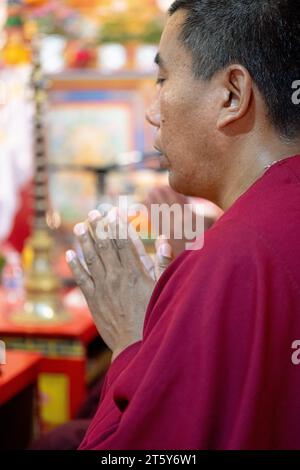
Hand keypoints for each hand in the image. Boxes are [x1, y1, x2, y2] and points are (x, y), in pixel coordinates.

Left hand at [66, 208, 171, 360]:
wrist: (136, 345)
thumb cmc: (153, 315)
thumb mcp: (163, 288)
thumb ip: (163, 263)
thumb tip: (162, 240)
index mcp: (135, 271)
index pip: (123, 242)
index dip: (117, 225)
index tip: (112, 212)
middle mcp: (116, 276)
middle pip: (105, 246)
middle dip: (98, 227)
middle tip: (93, 213)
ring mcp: (103, 287)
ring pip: (91, 258)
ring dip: (84, 241)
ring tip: (79, 226)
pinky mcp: (93, 300)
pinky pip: (81, 279)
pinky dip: (75, 265)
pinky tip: (70, 254)